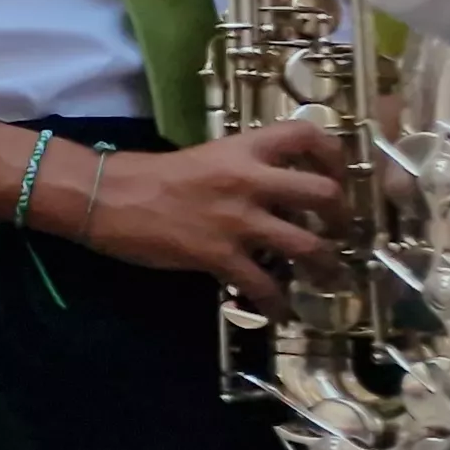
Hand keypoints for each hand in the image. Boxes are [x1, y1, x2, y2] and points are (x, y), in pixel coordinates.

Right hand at [72, 126, 338, 307]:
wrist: (108, 197)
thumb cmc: (149, 176)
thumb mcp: (205, 158)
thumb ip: (243, 170)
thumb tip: (274, 192)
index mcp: (243, 150)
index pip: (307, 136)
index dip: (335, 156)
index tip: (337, 176)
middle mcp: (250, 181)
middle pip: (324, 194)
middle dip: (342, 218)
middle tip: (340, 232)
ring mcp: (237, 220)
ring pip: (307, 245)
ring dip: (326, 266)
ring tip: (328, 278)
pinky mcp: (220, 256)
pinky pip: (264, 286)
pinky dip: (277, 305)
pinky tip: (279, 314)